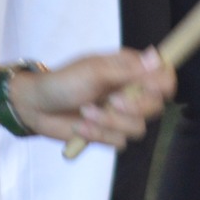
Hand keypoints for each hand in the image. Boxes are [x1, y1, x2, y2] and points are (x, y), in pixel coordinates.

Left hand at [14, 48, 174, 150]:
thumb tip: (157, 57)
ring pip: (138, 128)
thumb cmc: (63, 82)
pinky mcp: (110, 134)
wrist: (35, 108)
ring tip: (85, 113)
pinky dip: (98, 135)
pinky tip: (79, 127)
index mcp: (130, 70)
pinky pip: (119, 142)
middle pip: (155, 107)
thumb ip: (129, 70)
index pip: (164, 78)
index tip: (151, 89)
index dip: (164, 85)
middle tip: (111, 102)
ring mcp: (121, 115)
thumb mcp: (95, 72)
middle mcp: (130, 92)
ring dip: (109, 122)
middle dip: (133, 108)